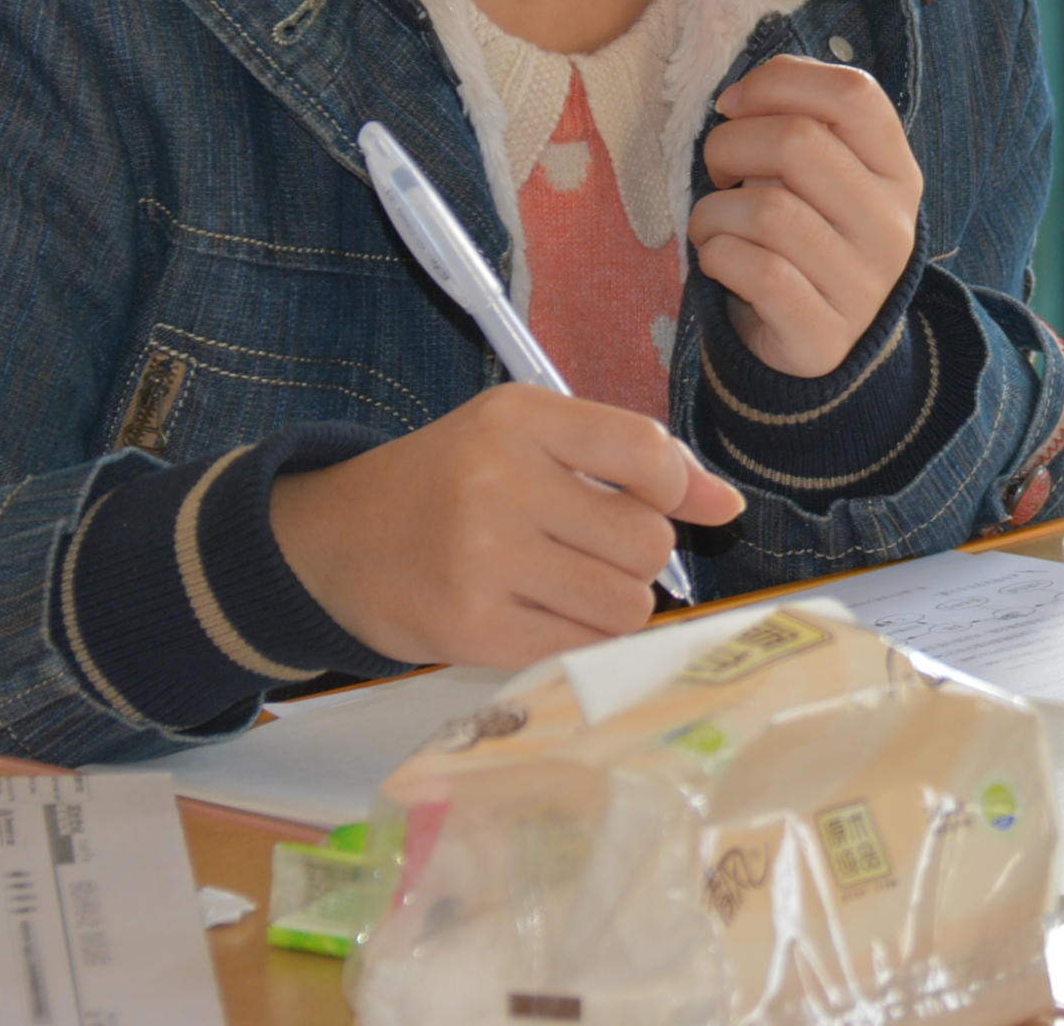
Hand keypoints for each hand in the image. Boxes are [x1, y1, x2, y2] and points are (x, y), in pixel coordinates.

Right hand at [267, 384, 743, 666]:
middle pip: (646, 539)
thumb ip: (631, 460)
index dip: (674, 487)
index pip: (645, 452)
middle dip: (637, 554)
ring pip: (626, 602)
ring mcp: (483, 559)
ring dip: (614, 603)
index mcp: (519, 419)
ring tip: (567, 585)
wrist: (337, 539)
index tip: (657, 500)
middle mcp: (500, 482)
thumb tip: (727, 505)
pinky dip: (579, 638)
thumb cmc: (452, 482)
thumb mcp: (529, 439)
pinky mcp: (471, 628)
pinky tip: (541, 615)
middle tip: (592, 549)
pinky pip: (582, 645)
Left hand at [689, 54, 923, 377]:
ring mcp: (863, 285)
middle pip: (798, 142)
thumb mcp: (820, 178)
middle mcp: (891, 226)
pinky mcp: (823, 336)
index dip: (781, 81)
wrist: (821, 348)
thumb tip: (738, 98)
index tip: (735, 103)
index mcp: (897, 172)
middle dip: (730, 144)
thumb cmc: (805, 240)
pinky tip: (720, 260)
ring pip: (768, 210)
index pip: (854, 94)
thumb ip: (797, 126)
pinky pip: (757, 271)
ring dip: (714, 210)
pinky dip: (718, 256)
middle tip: (720, 169)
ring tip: (714, 222)